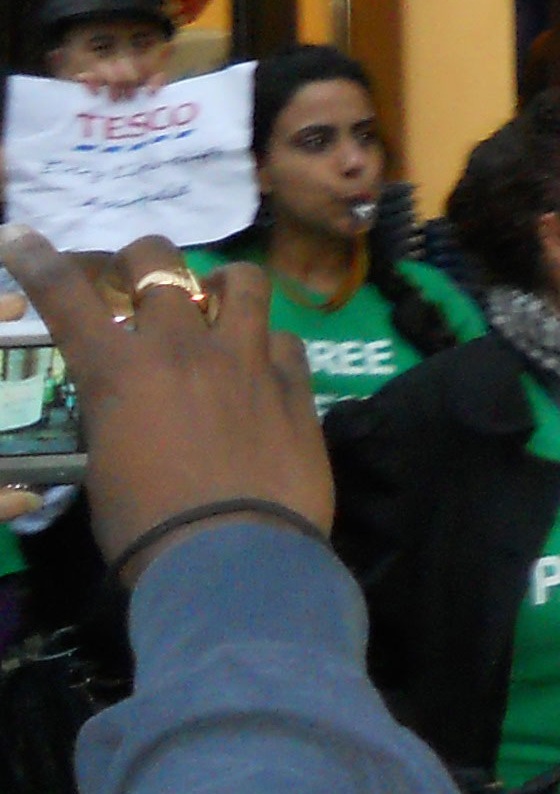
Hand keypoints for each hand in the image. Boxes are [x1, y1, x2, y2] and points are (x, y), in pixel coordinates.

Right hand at [0, 227, 332, 581]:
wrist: (231, 557)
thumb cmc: (147, 527)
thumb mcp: (105, 464)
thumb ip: (118, 416)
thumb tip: (131, 412)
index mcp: (118, 370)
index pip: (66, 298)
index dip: (39, 261)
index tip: (21, 236)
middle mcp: (181, 347)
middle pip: (158, 264)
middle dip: (140, 261)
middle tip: (138, 278)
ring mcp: (245, 358)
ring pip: (242, 279)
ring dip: (223, 282)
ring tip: (219, 297)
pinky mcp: (297, 382)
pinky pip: (285, 337)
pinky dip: (269, 343)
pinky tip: (266, 363)